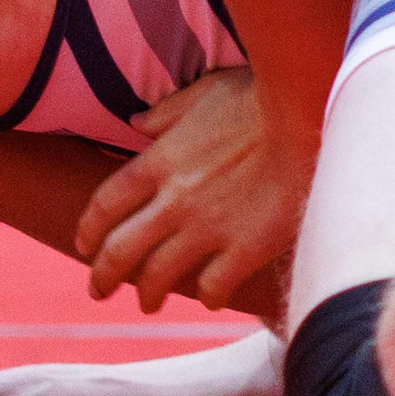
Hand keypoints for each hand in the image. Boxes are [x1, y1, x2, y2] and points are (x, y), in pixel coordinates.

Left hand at [73, 69, 307, 313]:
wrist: (310, 119)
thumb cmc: (261, 98)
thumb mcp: (207, 93)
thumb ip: (168, 112)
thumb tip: (137, 122)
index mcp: (160, 162)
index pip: (105, 205)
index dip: (88, 231)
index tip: (84, 247)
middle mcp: (174, 201)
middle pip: (119, 251)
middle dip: (102, 277)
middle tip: (99, 290)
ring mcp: (208, 229)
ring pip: (158, 277)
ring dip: (148, 294)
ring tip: (150, 302)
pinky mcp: (245, 250)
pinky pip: (212, 287)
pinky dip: (205, 296)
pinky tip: (209, 296)